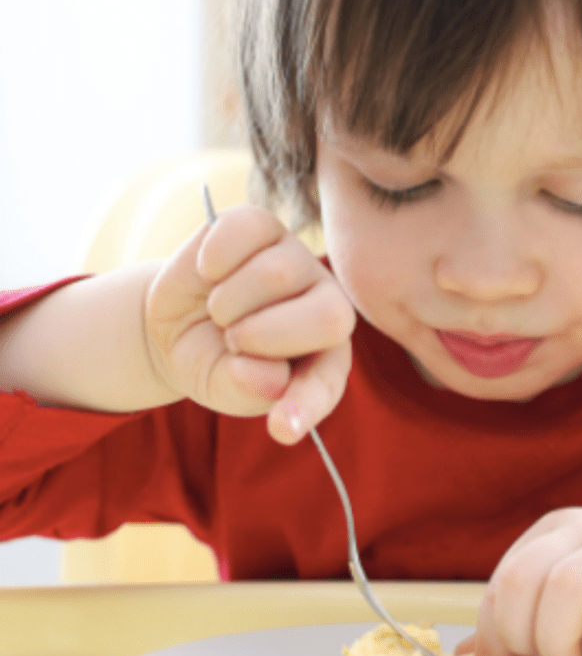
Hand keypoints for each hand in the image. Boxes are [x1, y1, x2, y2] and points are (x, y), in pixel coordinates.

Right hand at [144, 205, 354, 442]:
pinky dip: (214, 257)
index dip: (305, 406)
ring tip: (220, 311)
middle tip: (234, 342)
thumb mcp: (225, 389)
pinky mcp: (262, 226)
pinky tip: (208, 272)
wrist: (176, 324)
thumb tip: (268, 378)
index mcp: (327, 356)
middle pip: (331, 316)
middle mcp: (325, 303)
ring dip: (230, 302)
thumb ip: (247, 389)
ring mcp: (297, 261)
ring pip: (279, 274)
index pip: (329, 380)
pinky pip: (246, 229)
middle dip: (265, 337)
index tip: (280, 429)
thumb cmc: (215, 362)